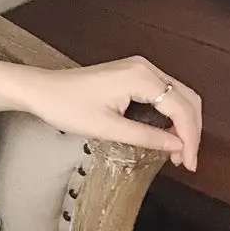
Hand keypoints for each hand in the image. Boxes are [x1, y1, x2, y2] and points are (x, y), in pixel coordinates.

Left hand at [0, 56, 200, 171]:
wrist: (40, 90)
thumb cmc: (66, 107)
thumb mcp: (106, 128)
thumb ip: (145, 137)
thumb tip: (176, 146)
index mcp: (142, 77)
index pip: (181, 108)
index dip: (189, 138)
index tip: (189, 163)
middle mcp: (146, 67)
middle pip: (185, 99)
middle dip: (190, 131)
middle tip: (186, 160)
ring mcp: (139, 68)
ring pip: (176, 95)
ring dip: (181, 123)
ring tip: (177, 152)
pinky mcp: (131, 74)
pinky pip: (161, 93)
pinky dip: (168, 114)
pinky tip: (164, 134)